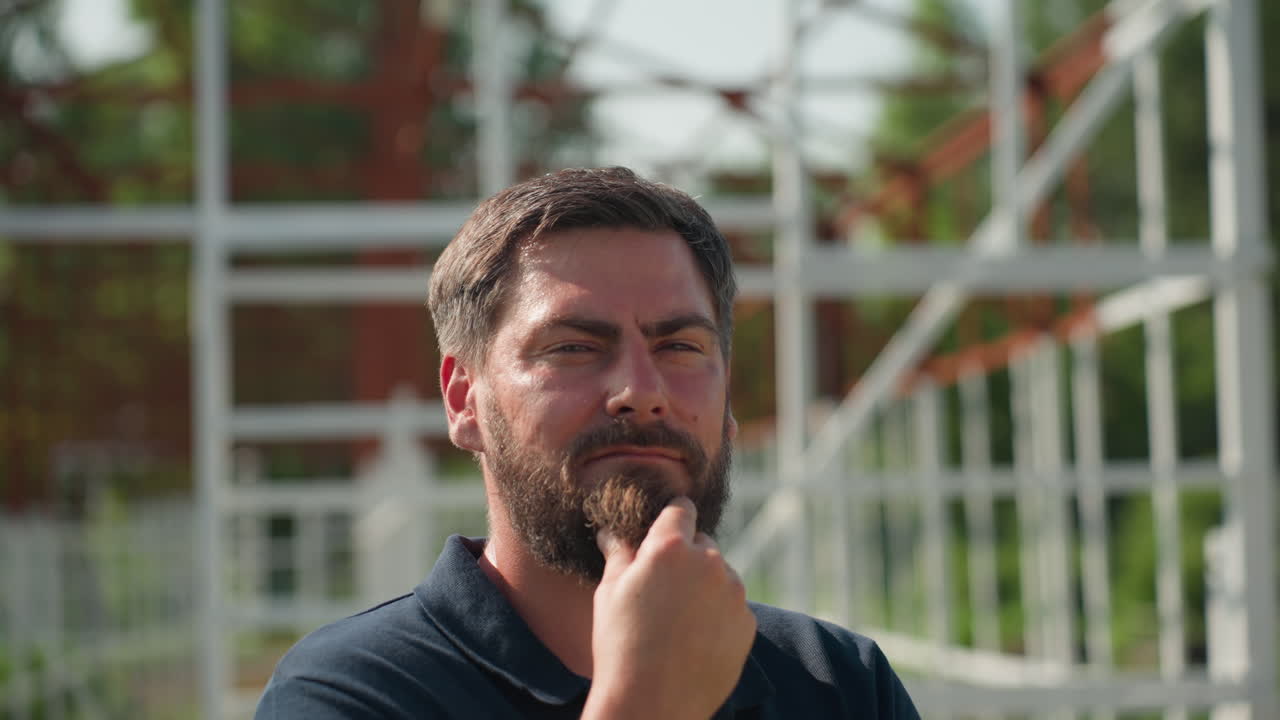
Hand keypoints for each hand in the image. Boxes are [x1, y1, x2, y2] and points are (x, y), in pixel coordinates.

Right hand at [581, 497, 755, 719]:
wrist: (653, 704)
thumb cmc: (621, 645)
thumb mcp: (609, 593)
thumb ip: (620, 553)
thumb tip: (615, 532)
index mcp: (671, 547)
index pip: (681, 509)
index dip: (672, 518)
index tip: (666, 530)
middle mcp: (709, 562)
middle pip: (702, 543)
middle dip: (686, 557)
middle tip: (662, 589)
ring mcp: (733, 593)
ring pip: (720, 575)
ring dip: (704, 586)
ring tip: (677, 621)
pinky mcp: (747, 622)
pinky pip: (732, 606)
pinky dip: (718, 614)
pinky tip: (694, 639)